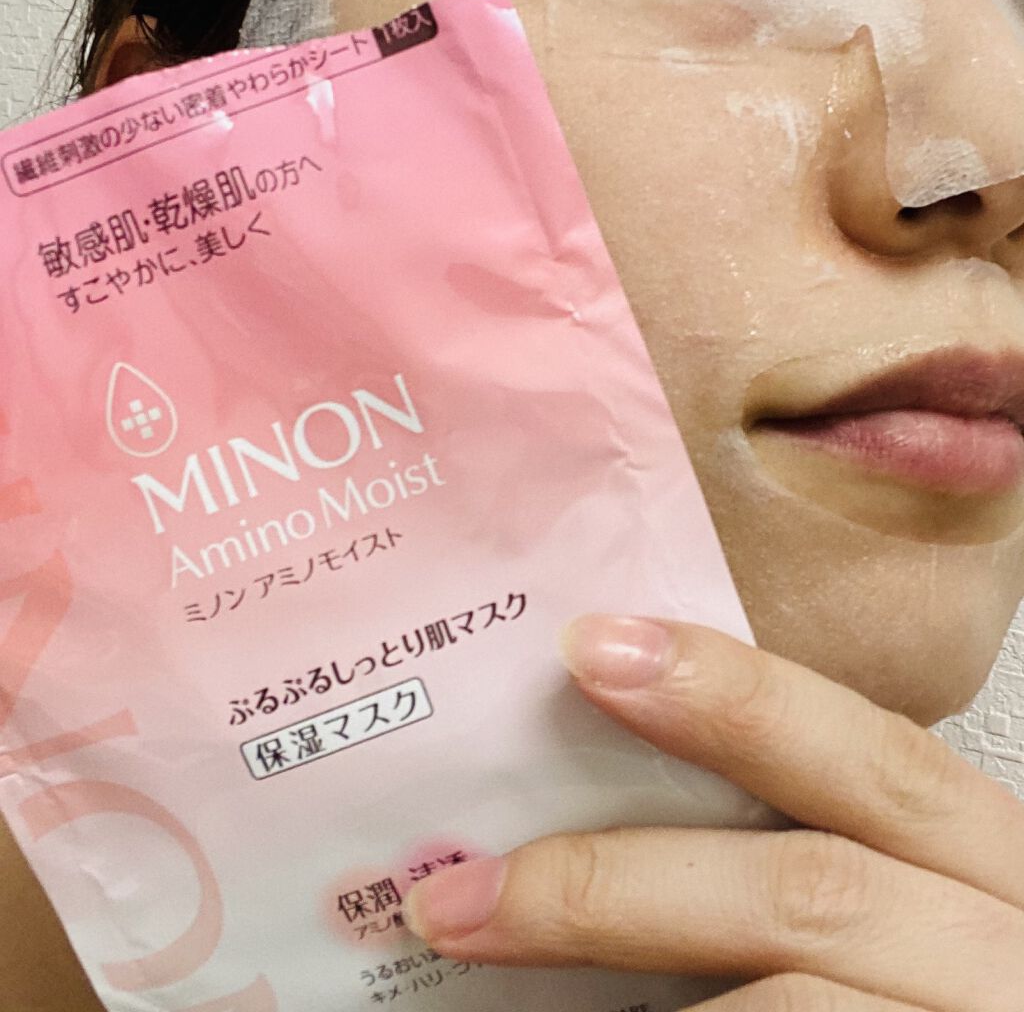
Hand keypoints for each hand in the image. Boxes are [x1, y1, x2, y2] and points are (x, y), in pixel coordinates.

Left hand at [403, 615, 1023, 1010]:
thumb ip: (803, 842)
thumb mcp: (909, 894)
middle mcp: (996, 947)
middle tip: (459, 893)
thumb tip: (614, 803)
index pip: (873, 755)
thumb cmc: (933, 971)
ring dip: (615, 970)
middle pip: (806, 891)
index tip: (591, 649)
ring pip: (790, 998)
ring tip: (483, 963)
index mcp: (985, 860)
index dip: (738, 694)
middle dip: (615, 886)